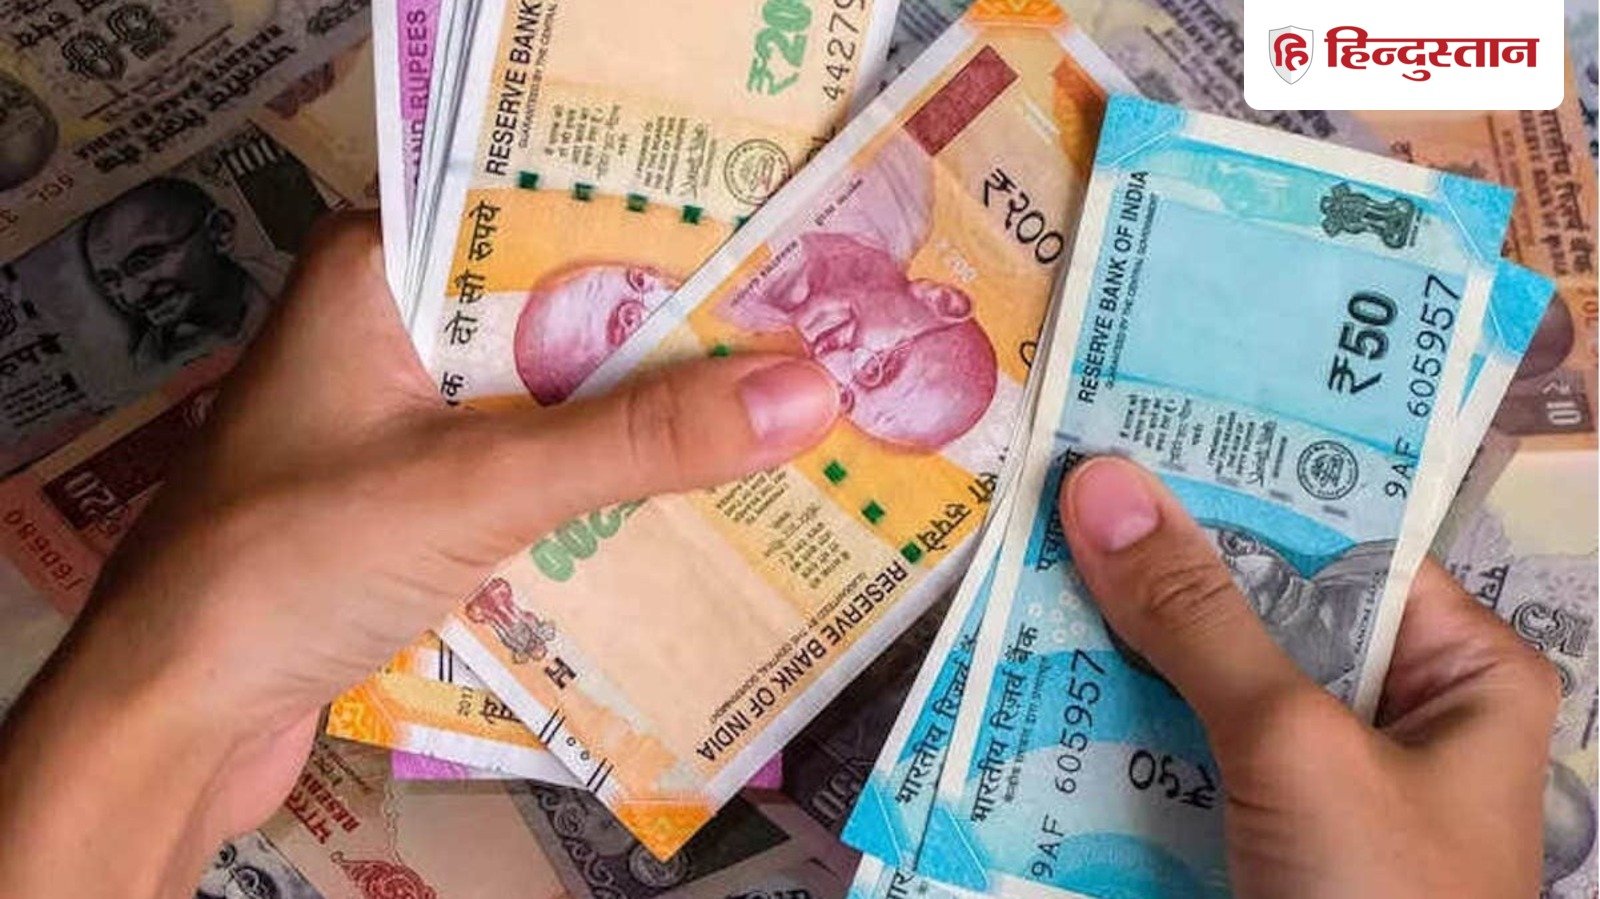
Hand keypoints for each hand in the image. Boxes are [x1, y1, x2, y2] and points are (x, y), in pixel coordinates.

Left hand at [0, 213, 839, 896]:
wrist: (172, 715)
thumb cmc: (291, 564)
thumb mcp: (478, 484)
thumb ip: (637, 440)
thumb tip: (808, 391)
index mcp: (373, 271)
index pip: (540, 213)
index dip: (659, 230)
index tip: (772, 252)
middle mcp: (385, 327)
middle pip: (556, 312)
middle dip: (667, 339)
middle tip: (801, 341)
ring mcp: (395, 418)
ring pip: (548, 398)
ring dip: (638, 421)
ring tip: (774, 414)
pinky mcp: (409, 499)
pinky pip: (526, 469)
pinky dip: (594, 485)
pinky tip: (686, 498)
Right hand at [1058, 456, 1558, 898]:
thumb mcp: (1295, 745)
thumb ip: (1199, 617)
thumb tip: (1100, 483)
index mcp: (1459, 672)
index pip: (1341, 540)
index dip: (1239, 477)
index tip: (1133, 413)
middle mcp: (1388, 712)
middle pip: (1260, 608)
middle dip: (1157, 561)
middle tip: (1052, 482)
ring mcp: (1310, 781)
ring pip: (1201, 679)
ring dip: (1116, 639)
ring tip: (1019, 556)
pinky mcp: (1244, 835)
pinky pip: (1171, 751)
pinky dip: (1107, 719)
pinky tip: (1031, 671)